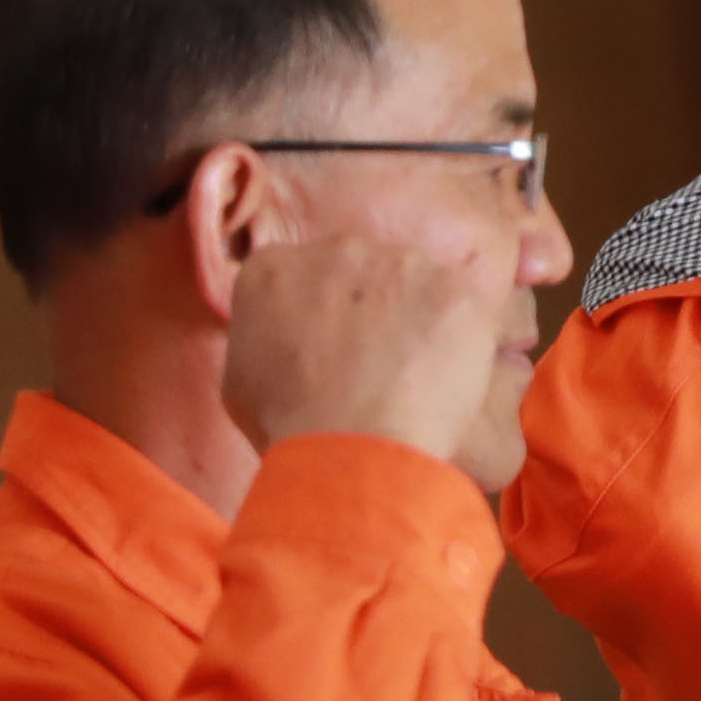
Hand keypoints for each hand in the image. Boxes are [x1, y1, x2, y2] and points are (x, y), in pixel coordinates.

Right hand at [214, 173, 522, 463]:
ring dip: (415, 322)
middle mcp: (336, 249)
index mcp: (274, 268)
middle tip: (374, 367)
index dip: (321, 315)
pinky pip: (459, 308)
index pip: (302, 275)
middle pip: (361, 271)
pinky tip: (441, 381)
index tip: (332, 349)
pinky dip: (457, 341)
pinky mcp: (451, 288)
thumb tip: (285, 336)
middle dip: (370, 310)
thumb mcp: (241, 380)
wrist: (350, 450)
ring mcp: (399, 263)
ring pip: (414, 284)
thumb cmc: (289, 429)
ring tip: (410, 379)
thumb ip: (262, 336)